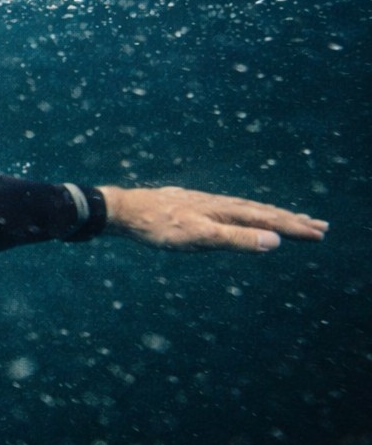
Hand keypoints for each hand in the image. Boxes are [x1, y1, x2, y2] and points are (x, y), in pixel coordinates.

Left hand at [99, 185, 327, 252]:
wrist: (124, 211)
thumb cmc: (159, 226)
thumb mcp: (199, 238)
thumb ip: (236, 240)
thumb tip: (276, 240)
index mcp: (225, 211)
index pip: (268, 219)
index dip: (295, 227)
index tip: (320, 233)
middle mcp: (219, 204)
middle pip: (263, 212)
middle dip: (292, 220)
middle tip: (321, 227)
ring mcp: (206, 204)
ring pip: (247, 209)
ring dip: (272, 215)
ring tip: (292, 220)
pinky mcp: (194, 207)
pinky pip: (231, 210)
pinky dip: (248, 214)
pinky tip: (244, 216)